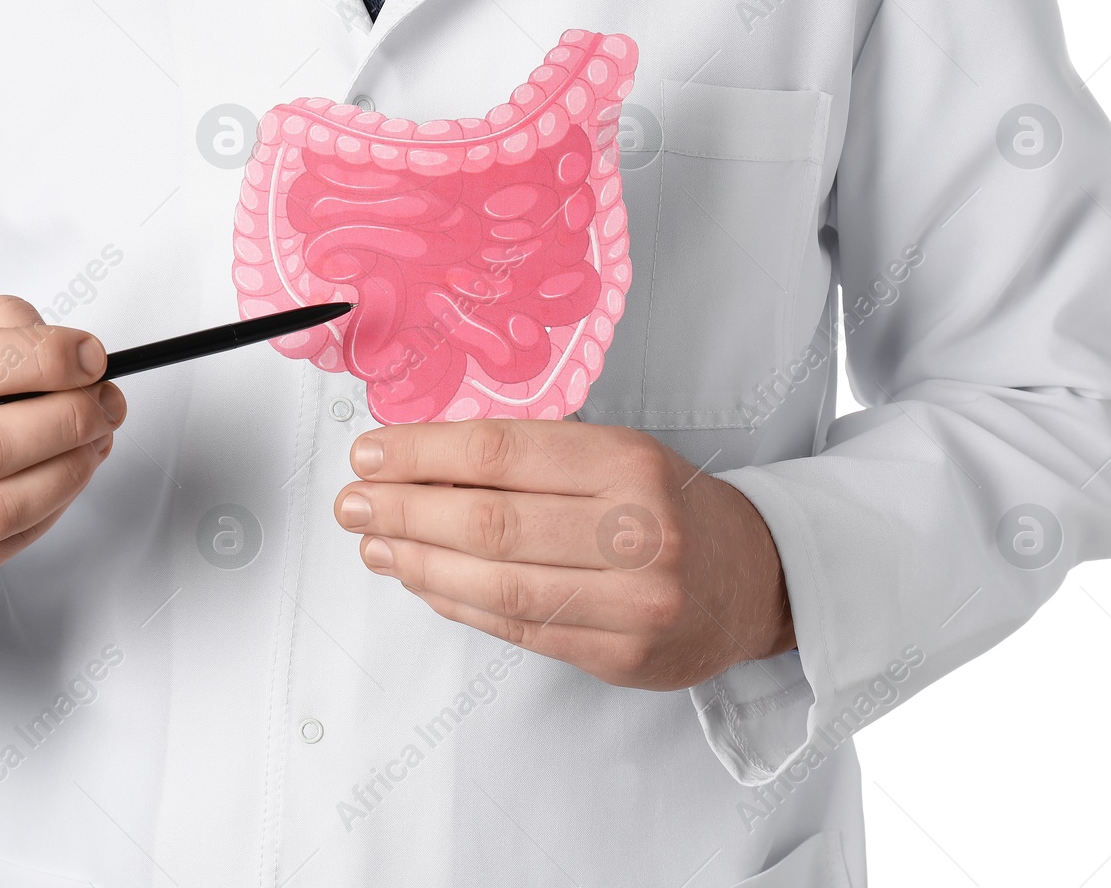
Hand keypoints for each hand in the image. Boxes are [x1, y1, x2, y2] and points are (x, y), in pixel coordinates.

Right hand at [0, 296, 125, 607]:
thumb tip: (69, 351)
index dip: (36, 358)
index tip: (88, 357)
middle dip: (66, 419)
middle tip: (103, 403)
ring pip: (1, 506)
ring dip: (70, 468)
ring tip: (95, 439)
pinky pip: (8, 544)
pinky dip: (54, 506)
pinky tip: (65, 477)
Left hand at [334, 420, 793, 690]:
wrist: (755, 580)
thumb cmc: (670, 507)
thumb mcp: (618, 454)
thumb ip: (534, 458)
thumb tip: (423, 462)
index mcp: (630, 463)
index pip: (502, 454)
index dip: (423, 454)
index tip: (372, 453)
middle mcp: (637, 531)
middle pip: (490, 522)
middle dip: (405, 511)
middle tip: (354, 503)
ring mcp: (631, 602)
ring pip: (497, 583)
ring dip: (418, 563)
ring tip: (375, 545)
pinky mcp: (619, 656)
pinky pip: (516, 628)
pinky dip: (457, 602)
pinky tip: (421, 581)